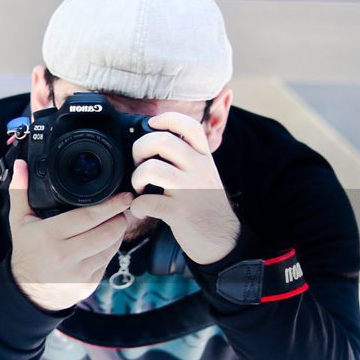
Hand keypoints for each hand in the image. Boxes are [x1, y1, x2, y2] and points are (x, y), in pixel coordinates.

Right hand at [7, 158, 131, 311]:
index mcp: (49, 236)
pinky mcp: (88, 284)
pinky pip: (108, 261)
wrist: (29, 292)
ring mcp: (78, 273)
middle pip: (106, 232)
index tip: (123, 196)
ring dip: (119, 231)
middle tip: (125, 205)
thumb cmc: (27, 251)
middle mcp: (65, 256)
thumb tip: (21, 164)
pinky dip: (112, 247)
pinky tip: (110, 238)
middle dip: (120, 216)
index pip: (88, 217)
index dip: (111, 205)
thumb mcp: (19, 221)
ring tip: (119, 218)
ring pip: (111, 247)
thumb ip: (20, 191)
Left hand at [129, 111, 240, 264]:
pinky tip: (141, 210)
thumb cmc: (206, 206)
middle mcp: (199, 169)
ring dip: (136, 177)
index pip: (188, 125)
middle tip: (139, 165)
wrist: (224, 241)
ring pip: (151, 169)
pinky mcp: (180, 213)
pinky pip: (147, 202)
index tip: (151, 126)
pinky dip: (137, 206)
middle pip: (162, 141)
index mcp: (203, 158)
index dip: (166, 119)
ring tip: (140, 188)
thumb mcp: (204, 174)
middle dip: (139, 150)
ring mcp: (190, 190)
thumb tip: (156, 140)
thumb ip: (187, 157)